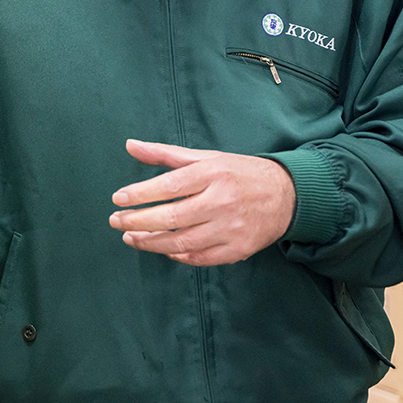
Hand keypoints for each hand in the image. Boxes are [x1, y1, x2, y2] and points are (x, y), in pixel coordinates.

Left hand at [108, 139, 294, 265]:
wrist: (287, 195)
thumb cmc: (238, 173)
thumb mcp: (205, 157)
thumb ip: (164, 154)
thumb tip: (130, 145)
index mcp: (212, 174)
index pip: (168, 186)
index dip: (140, 194)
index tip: (118, 199)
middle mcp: (221, 201)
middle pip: (172, 216)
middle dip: (138, 221)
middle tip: (116, 221)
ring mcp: (231, 228)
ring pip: (183, 242)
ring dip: (151, 243)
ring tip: (131, 237)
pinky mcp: (239, 249)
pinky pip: (201, 258)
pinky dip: (178, 256)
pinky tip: (162, 249)